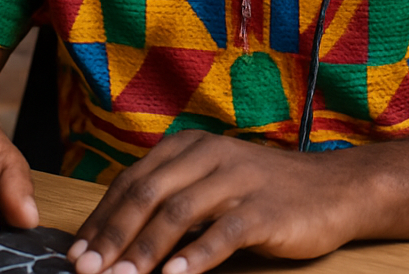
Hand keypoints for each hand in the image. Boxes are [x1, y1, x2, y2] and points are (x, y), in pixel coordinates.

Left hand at [68, 131, 369, 273]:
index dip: (101, 218)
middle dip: (113, 236)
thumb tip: (116, 241)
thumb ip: (171, 200)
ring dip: (145, 250)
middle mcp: (210, 156)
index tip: (76, 254)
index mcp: (190, 147)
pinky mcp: (265, 208)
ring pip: (180, 212)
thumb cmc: (264, 192)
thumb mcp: (213, 183)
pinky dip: (195, 257)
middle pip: (149, 193)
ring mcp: (238, 180)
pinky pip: (224, 232)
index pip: (133, 180)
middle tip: (86, 271)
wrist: (332, 189)